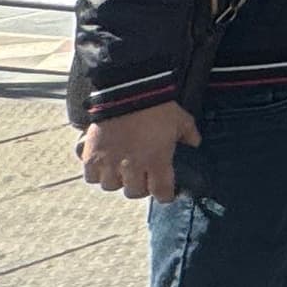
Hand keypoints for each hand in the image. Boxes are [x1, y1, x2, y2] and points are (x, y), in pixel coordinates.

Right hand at [80, 102, 197, 200]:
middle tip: (143, 176)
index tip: (166, 194)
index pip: (161, 192)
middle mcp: (133, 167)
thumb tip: (195, 143)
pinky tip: (104, 164)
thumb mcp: (181, 119)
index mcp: (157, 161)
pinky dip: (97, 174)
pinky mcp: (92, 156)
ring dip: (118, 180)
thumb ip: (190, 134)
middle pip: (134, 192)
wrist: (127, 91)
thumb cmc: (157, 106)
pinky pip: (91, 177)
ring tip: (121, 170)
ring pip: (112, 186)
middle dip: (141, 186)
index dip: (165, 195)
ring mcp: (110, 162)